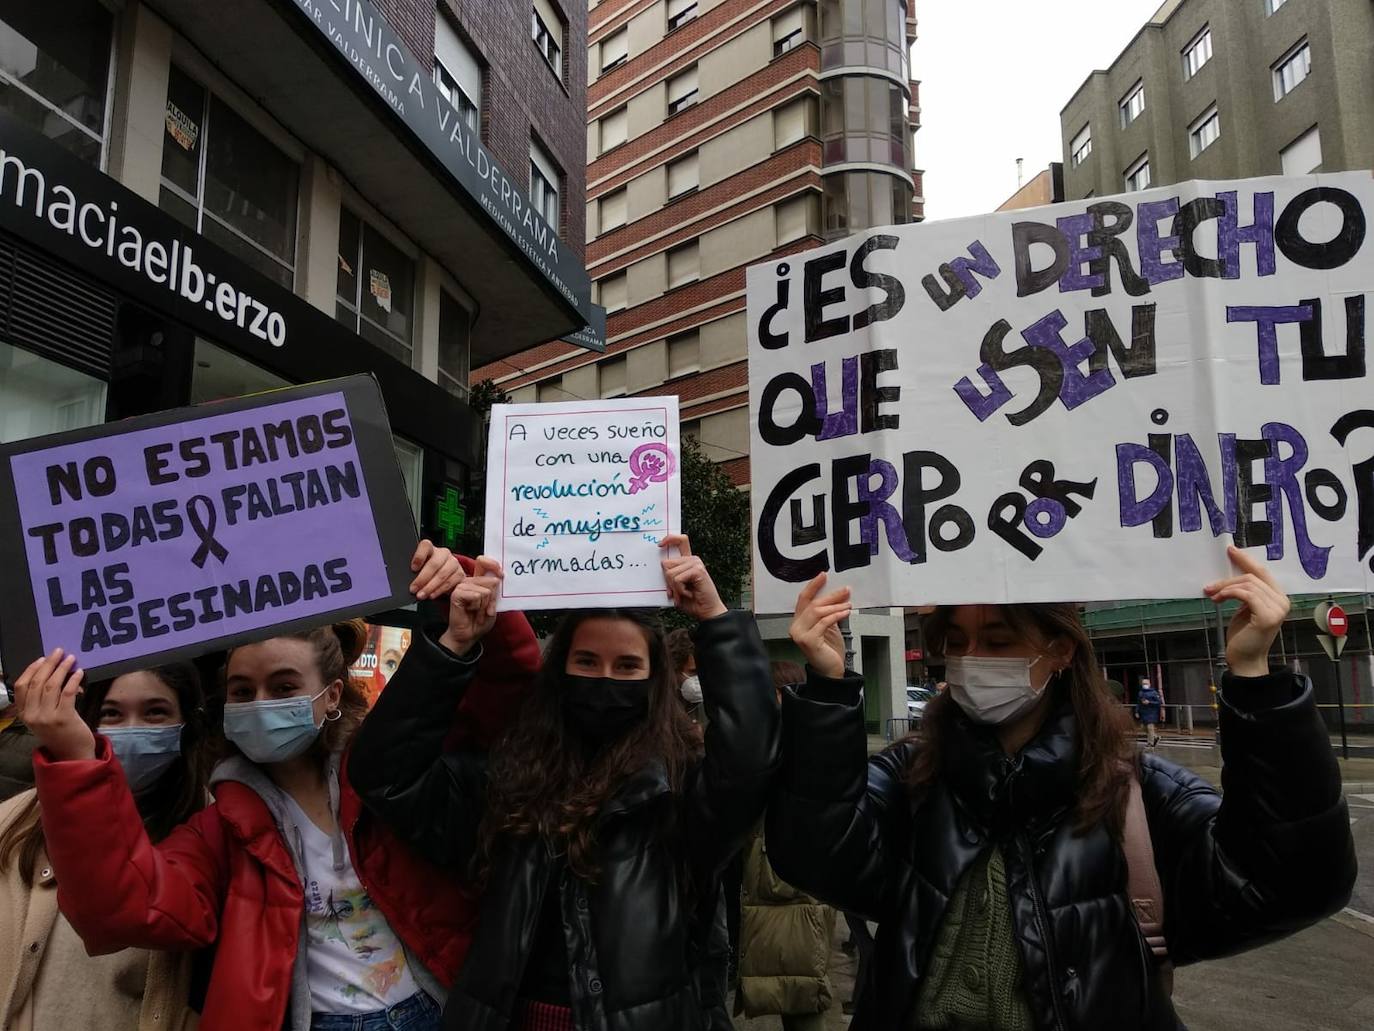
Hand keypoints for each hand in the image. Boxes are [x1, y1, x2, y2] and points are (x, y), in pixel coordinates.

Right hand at [14, 650, 94, 760]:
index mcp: (24, 714)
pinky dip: (73, 679)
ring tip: (70, 658)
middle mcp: (32, 715)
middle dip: (48, 664)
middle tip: (58, 652)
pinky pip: (67, 692)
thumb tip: (52, 673)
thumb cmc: (60, 733)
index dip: (31, 669)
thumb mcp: (43, 718)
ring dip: (61, 669)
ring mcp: (46, 717)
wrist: (72, 755)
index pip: (21, 686)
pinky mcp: (63, 718)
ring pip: (51, 685)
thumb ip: (41, 700)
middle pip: (36, 682)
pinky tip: (79, 672)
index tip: (42, 659)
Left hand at [409, 540, 463, 600]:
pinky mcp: (460, 573)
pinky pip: (450, 582)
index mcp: (431, 548)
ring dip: (430, 587)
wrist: (446, 576)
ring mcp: (453, 562)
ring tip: (422, 595)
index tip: (413, 569)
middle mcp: (443, 553)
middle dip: (422, 579)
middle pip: (434, 564)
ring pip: (442, 574)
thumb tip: (403, 578)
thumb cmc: (428, 571)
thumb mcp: (420, 567)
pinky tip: (432, 595)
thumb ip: (414, 570)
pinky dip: (439, 590)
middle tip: (414, 589)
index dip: (419, 557)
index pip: (425, 546)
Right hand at [439, 556, 502, 654]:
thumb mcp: (493, 604)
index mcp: (477, 581)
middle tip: (486, 610)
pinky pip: (476, 596)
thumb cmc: (480, 621)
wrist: (469, 635)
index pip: (483, 563)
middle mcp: (469, 581)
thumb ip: (495, 590)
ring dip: (485, 606)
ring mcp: (461, 586)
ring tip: (478, 612)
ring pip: (485, 591)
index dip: (493, 565)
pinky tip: (469, 611)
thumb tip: (496, 578)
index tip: (501, 575)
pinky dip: (477, 607)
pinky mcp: (456, 594)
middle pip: (491, 581)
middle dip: (492, 599)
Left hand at [659, 535, 726, 620]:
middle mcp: (692, 560)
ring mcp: (696, 563)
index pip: (680, 541)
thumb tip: (661, 568)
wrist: (707, 611)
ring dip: (674, 588)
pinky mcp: (698, 570)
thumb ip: (670, 576)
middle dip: (668, 581)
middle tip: (678, 591)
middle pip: (666, 564)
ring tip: (684, 593)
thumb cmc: (692, 601)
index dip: (669, 539)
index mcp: (687, 561)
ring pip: (670, 573)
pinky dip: (679, 590)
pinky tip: (689, 593)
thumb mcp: (676, 587)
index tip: (660, 544)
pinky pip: (677, 579)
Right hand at [789, 573, 850, 678]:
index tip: (824, 575)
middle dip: (830, 595)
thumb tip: (840, 595)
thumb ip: (829, 612)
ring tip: (848, 602)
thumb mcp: (829, 626)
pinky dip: (836, 615)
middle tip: (845, 590)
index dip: (813, 586)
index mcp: (798, 621)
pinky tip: (846, 611)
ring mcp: (799, 634)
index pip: (803, 599)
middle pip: (812, 604)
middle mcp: (795, 627)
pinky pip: (824, 622)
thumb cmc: (829, 649)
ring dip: (835, 605)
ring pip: (818, 612)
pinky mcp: (808, 640)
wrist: (831, 670)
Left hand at [1204, 545, 1290, 678]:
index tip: (1231, 551)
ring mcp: (1277, 609)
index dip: (1246, 560)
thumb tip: (1232, 574)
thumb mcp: (1245, 609)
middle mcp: (1282, 601)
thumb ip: (1246, 593)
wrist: (1245, 660)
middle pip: (1253, 576)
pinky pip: (1246, 594)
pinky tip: (1218, 599)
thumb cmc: (1244, 635)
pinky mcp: (1268, 616)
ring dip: (1225, 587)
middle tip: (1209, 585)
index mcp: (1279, 597)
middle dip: (1228, 577)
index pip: (1263, 572)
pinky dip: (1229, 593)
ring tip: (1212, 595)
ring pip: (1248, 584)